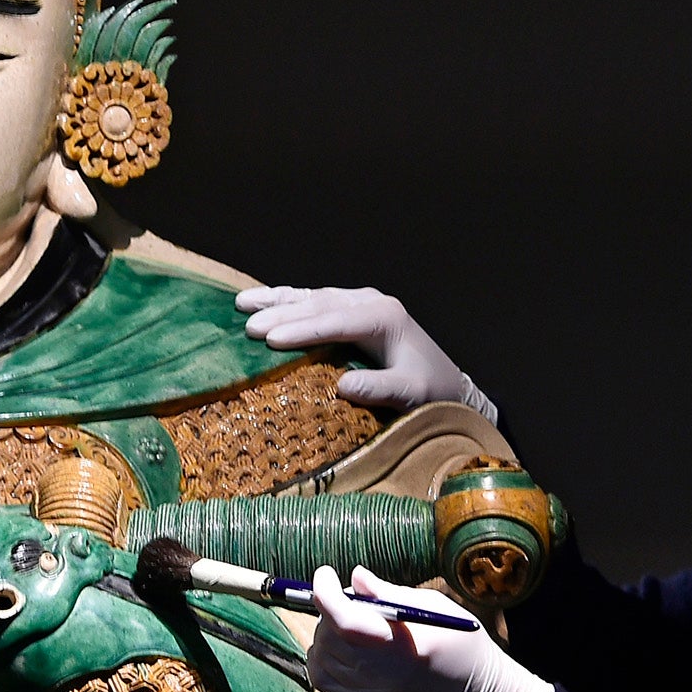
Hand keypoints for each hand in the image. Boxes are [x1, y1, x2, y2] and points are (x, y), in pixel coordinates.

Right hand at [235, 286, 497, 420]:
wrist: (450, 384)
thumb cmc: (431, 392)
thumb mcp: (412, 394)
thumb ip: (381, 389)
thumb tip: (343, 387)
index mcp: (384, 318)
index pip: (335, 322)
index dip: (302, 331)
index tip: (270, 340)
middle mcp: (371, 303)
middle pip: (319, 306)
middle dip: (282, 314)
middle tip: (249, 327)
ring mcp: (362, 302)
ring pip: (313, 297)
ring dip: (277, 300)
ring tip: (242, 303)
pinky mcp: (354, 308)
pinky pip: (316, 300)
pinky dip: (289, 299)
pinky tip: (264, 298)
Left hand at [306, 565, 551, 691]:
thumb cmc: (463, 647)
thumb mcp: (435, 608)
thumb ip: (389, 593)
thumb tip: (355, 577)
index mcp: (403, 647)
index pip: (346, 620)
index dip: (326, 593)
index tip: (326, 573)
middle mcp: (381, 675)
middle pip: (330, 636)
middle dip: (330, 608)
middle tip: (349, 598)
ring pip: (320, 658)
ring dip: (325, 634)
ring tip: (348, 623)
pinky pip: (324, 681)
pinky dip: (321, 659)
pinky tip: (341, 647)